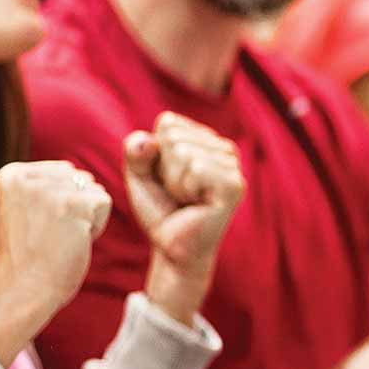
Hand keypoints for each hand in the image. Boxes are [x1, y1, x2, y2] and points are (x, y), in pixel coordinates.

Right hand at [0, 161, 111, 362]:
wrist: (23, 289)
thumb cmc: (28, 256)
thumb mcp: (24, 210)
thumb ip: (43, 186)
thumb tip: (78, 173)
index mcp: (10, 175)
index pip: (61, 171)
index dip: (60, 202)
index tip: (38, 225)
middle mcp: (27, 177)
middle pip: (78, 179)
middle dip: (75, 208)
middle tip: (51, 235)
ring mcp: (49, 190)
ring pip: (93, 190)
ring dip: (86, 217)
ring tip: (61, 238)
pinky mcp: (71, 204)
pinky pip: (103, 202)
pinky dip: (96, 226)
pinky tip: (74, 241)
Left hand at [128, 111, 245, 322]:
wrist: (173, 246)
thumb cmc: (161, 210)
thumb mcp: (139, 176)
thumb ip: (135, 151)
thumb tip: (146, 141)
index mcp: (205, 138)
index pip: (169, 123)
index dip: (156, 153)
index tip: (167, 178)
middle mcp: (224, 147)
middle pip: (175, 136)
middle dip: (165, 169)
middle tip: (177, 193)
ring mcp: (233, 165)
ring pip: (184, 152)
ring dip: (175, 183)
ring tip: (187, 200)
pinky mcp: (234, 185)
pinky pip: (197, 169)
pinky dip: (185, 189)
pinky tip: (196, 204)